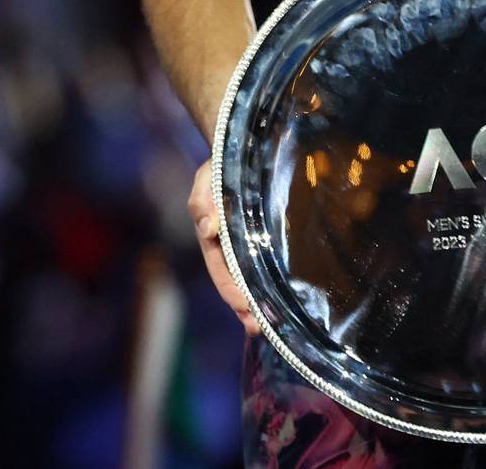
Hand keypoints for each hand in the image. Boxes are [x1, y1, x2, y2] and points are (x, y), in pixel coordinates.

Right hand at [188, 157, 258, 335]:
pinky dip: (270, 290)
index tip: (246, 309)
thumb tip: (208, 227)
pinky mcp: (262, 245)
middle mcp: (227, 249)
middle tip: (260, 329)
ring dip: (258, 306)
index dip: (232, 292)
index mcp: (212, 239)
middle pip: (235, 285)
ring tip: (271, 328)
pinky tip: (283, 305)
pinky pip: (265, 271)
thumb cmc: (220, 169)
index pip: (221, 272)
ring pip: (250, 283)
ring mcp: (245, 249)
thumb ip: (202, 202)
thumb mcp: (206, 180)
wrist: (240, 155)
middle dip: (244, 309)